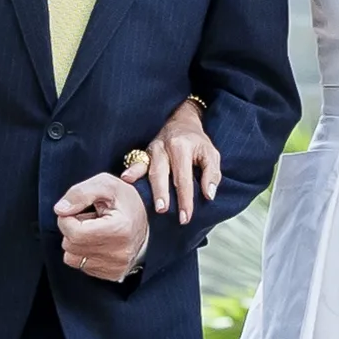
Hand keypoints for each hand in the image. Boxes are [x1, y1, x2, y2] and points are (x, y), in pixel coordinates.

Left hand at [55, 174, 151, 281]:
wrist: (148, 221)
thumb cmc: (126, 201)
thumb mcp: (105, 185)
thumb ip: (80, 193)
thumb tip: (60, 210)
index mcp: (119, 229)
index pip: (73, 232)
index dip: (68, 218)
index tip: (79, 210)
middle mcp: (119, 253)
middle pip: (70, 245)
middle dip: (73, 229)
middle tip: (90, 219)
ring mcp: (116, 266)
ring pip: (71, 258)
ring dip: (77, 242)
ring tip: (94, 231)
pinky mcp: (113, 274)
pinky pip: (81, 266)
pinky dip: (84, 253)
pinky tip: (98, 242)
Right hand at [126, 100, 220, 223]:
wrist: (181, 122)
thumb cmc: (197, 142)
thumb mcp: (211, 154)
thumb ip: (212, 174)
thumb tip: (209, 195)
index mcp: (182, 147)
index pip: (184, 178)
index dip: (185, 199)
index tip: (185, 217)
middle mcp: (164, 147)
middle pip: (162, 174)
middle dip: (162, 193)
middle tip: (162, 210)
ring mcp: (152, 150)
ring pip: (148, 170)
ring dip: (147, 187)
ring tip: (144, 201)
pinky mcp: (144, 153)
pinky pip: (136, 163)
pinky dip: (131, 171)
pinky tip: (125, 179)